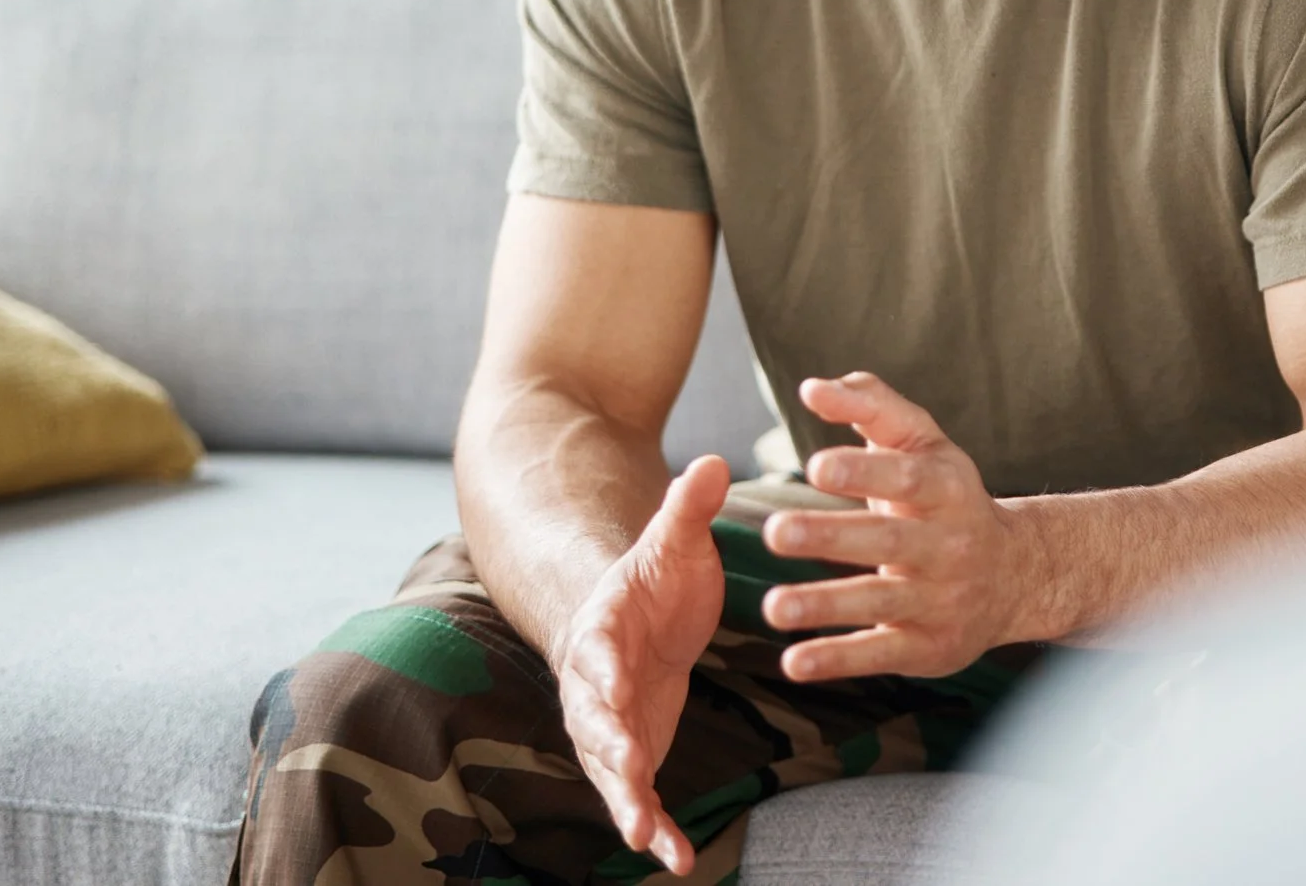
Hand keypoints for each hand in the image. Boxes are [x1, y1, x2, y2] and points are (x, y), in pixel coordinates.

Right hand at [553, 454, 731, 875]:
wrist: (631, 615)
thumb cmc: (652, 579)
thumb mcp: (673, 542)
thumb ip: (686, 509)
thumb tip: (711, 459)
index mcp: (602, 630)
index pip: (596, 653)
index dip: (602, 673)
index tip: (613, 692)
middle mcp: (595, 686)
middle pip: (594, 722)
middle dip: (609, 752)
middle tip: (629, 780)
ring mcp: (610, 724)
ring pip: (611, 770)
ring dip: (628, 804)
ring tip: (646, 840)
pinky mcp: (633, 751)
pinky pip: (640, 794)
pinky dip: (655, 826)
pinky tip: (679, 858)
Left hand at [761, 372, 1036, 680]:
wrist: (1015, 576)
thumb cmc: (945, 499)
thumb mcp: (923, 444)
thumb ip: (872, 407)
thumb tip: (812, 387)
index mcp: (946, 487)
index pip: (906, 476)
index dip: (863, 471)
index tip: (816, 466)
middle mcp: (949, 544)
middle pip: (889, 540)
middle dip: (832, 537)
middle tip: (777, 532)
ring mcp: (941, 599)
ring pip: (880, 602)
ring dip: (825, 605)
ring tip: (773, 607)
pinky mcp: (929, 647)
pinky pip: (880, 653)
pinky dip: (837, 660)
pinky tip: (794, 662)